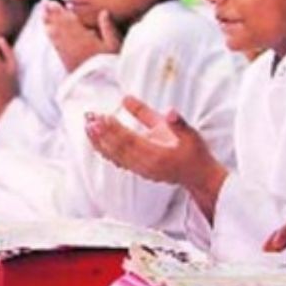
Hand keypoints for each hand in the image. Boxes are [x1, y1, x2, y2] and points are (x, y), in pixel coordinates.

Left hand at [42, 1, 121, 71]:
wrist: (99, 85)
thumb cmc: (109, 64)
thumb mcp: (114, 45)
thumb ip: (108, 28)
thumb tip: (103, 12)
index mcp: (83, 39)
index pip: (69, 22)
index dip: (60, 12)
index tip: (52, 3)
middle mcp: (72, 44)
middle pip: (59, 26)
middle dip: (50, 14)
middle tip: (43, 3)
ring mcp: (67, 52)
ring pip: (55, 35)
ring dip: (47, 22)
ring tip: (42, 12)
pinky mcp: (65, 60)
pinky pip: (55, 45)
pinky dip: (50, 35)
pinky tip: (47, 29)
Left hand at [85, 95, 226, 218]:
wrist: (198, 176)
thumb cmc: (194, 152)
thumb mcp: (189, 133)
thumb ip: (175, 121)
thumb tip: (169, 108)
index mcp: (159, 156)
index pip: (132, 141)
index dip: (115, 129)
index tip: (102, 116)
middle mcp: (147, 166)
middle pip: (118, 150)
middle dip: (102, 133)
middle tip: (89, 118)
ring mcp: (141, 171)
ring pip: (114, 156)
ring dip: (99, 141)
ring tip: (87, 125)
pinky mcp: (137, 171)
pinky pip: (116, 161)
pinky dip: (104, 149)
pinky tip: (95, 138)